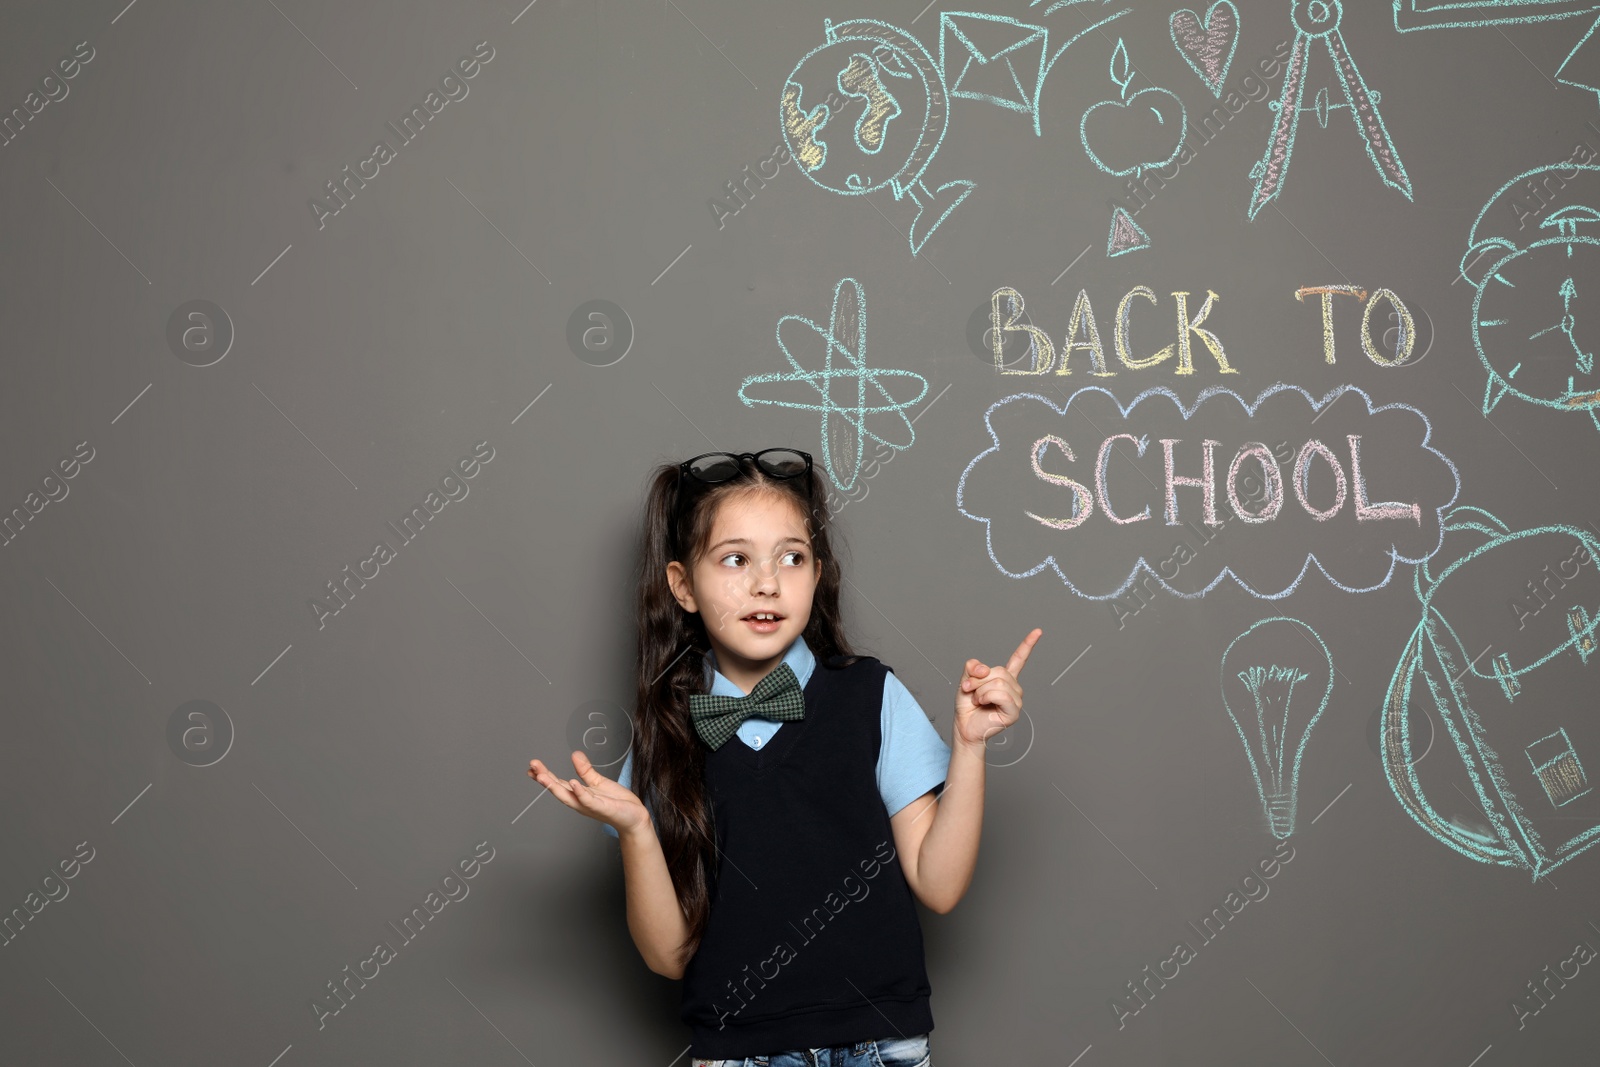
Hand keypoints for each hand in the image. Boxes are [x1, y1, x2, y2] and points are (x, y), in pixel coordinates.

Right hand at [528, 751, 651, 835]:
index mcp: (577, 794)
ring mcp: (589, 806)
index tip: (532, 766)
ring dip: (554, 787)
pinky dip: (580, 792)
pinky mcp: (602, 807)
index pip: (557, 783)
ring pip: (568, 796)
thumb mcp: (597, 782)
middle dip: (544, 778)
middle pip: (558, 789)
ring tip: (542, 776)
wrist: (634, 817)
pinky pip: (588, 800)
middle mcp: (579, 801)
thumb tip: (574, 754)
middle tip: (532, 767)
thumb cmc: (616, 802)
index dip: (544, 774)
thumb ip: (585, 770)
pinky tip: (572, 783)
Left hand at [954, 628, 1041, 747]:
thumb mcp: (966, 681)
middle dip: (978, 679)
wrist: (964, 727)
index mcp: (1004, 678)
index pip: (1018, 659)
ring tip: (977, 700)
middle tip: (970, 690)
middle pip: (998, 670)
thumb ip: (972, 668)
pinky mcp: (1014, 711)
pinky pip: (1001, 694)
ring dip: (981, 690)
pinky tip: (984, 704)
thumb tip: (984, 668)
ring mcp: (1016, 699)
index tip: (1038, 632)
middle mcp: (1014, 687)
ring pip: (998, 682)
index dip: (1027, 645)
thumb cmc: (967, 707)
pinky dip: (987, 697)